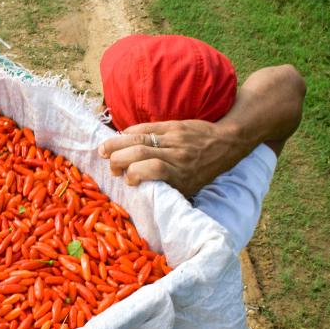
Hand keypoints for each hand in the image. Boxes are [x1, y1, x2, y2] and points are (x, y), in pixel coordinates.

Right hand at [98, 120, 248, 196]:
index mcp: (181, 175)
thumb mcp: (192, 188)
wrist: (226, 143)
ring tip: (103, 151)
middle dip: (119, 159)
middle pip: (140, 153)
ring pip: (139, 139)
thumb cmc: (205, 171)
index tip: (129, 181)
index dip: (135, 174)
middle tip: (111, 167)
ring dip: (117, 144)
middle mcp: (176, 156)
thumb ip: (170, 192)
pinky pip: (146, 127)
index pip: (152, 169)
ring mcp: (173, 138)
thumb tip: (146, 203)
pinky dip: (129, 132)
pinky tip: (120, 138)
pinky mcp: (172, 125)